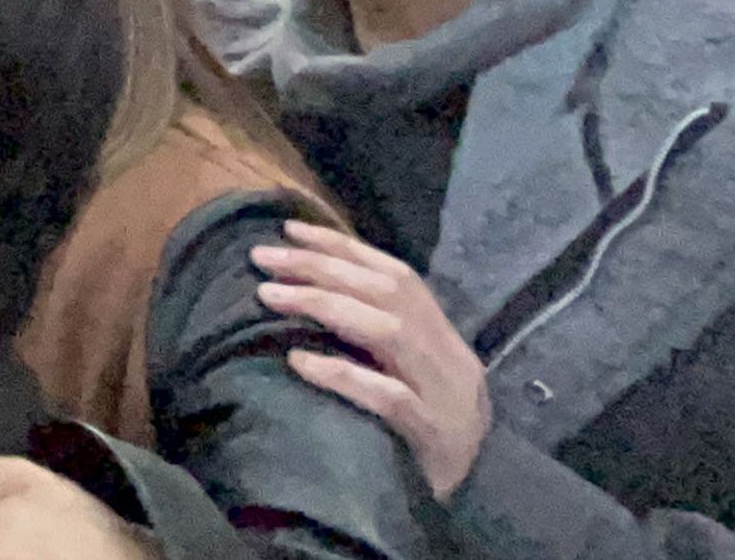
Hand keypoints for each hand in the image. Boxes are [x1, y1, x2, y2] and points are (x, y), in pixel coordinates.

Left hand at [254, 219, 490, 497]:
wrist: (472, 505)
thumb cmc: (426, 439)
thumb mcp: (410, 379)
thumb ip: (377, 340)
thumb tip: (308, 291)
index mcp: (444, 341)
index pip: (397, 277)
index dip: (344, 248)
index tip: (289, 230)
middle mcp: (450, 360)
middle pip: (389, 294)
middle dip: (322, 267)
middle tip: (262, 256)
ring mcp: (446, 399)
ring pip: (390, 333)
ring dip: (324, 305)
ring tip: (269, 295)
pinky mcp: (434, 439)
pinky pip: (389, 399)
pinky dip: (343, 375)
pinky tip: (299, 362)